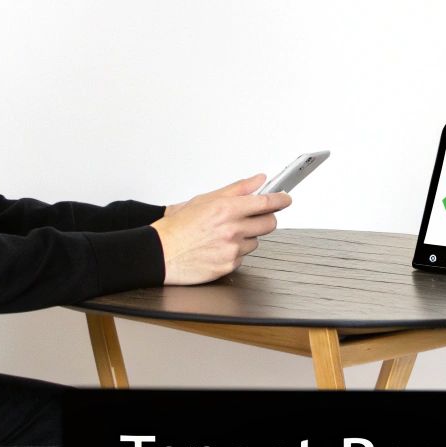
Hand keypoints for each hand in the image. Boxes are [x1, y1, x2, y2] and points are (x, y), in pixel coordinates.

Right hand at [152, 174, 291, 285]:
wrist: (159, 253)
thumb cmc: (177, 227)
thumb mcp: (204, 200)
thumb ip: (237, 189)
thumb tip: (259, 180)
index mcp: (226, 209)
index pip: (266, 202)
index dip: (281, 200)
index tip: (286, 198)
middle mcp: (232, 229)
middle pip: (269, 224)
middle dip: (265, 219)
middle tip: (253, 217)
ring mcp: (232, 250)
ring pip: (255, 241)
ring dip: (246, 237)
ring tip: (223, 235)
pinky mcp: (229, 266)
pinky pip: (242, 258)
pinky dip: (234, 253)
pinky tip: (217, 248)